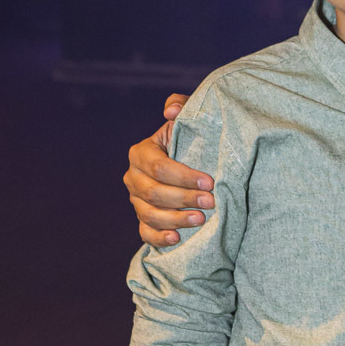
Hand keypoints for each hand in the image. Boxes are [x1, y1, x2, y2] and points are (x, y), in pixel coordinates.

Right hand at [123, 93, 214, 247]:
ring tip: (201, 220)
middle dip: (184, 198)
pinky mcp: (143, 219)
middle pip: (155, 193)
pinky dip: (160, 238)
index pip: (159, 167)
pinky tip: (177, 238)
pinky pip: (145, 232)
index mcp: (141, 152)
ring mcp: (136, 200)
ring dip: (176, 219)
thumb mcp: (187, 120)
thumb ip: (181, 107)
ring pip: (150, 214)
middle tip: (211, 202)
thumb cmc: (191, 139)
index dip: (184, 176)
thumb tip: (171, 111)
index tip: (209, 182)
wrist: (192, 161)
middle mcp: (134, 177)